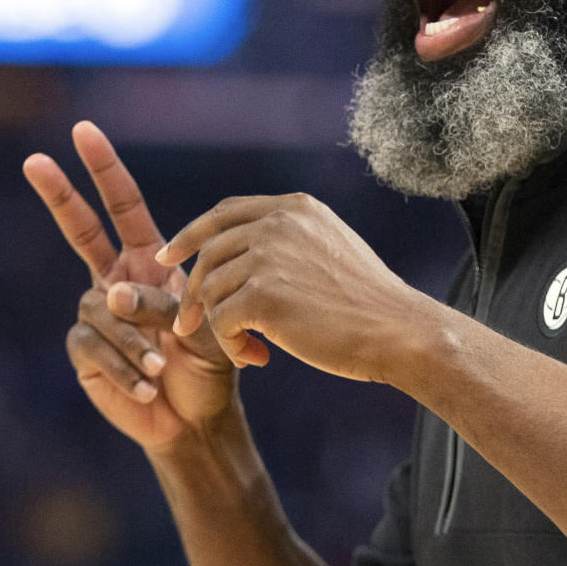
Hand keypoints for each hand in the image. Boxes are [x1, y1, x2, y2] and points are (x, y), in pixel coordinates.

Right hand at [23, 121, 235, 450]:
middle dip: (59, 194)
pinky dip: (124, 367)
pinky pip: (93, 346)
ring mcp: (97, 314)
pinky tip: (146, 385)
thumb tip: (110, 295)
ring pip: (102, 309)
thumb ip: (165, 303)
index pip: (124, 207)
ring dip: (134, 338)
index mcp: (150, 260)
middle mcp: (117, 279)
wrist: (198, 416)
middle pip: (80, 230)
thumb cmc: (209, 364)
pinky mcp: (85, 352)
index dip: (104, 169)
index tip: (84, 130)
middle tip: (35, 159)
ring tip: (162, 365)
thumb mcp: (205, 325)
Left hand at [155, 192, 422, 382]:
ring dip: (221, 327)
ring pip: (211, 291)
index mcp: (294, 207)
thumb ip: (289, 240)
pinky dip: (231, 346)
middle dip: (191, 292)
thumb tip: (241, 251)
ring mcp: (268, 255)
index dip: (191, 235)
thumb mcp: (330, 248)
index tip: (169, 258)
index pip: (225, 213)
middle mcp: (277, 222)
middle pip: (209, 253)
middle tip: (185, 326)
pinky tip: (257, 358)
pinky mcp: (263, 294)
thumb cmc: (368, 302)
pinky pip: (221, 322)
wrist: (397, 330)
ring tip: (248, 349)